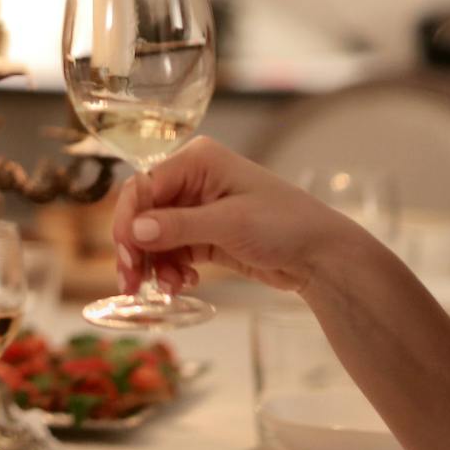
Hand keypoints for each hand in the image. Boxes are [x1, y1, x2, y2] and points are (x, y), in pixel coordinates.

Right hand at [108, 137, 374, 296]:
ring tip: (171, 288)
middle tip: (132, 283)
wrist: (323, 256)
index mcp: (197, 161)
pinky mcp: (205, 234)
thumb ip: (178, 227)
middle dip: (137, 248)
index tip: (126, 256)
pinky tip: (184, 283)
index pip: (143, 187)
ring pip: (155, 236)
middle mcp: (192, 180)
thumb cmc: (285, 225)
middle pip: (144, 213)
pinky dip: (171, 269)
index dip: (127, 221)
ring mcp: (197, 208)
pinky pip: (172, 251)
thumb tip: (134, 231)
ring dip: (156, 265)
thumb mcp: (229, 224)